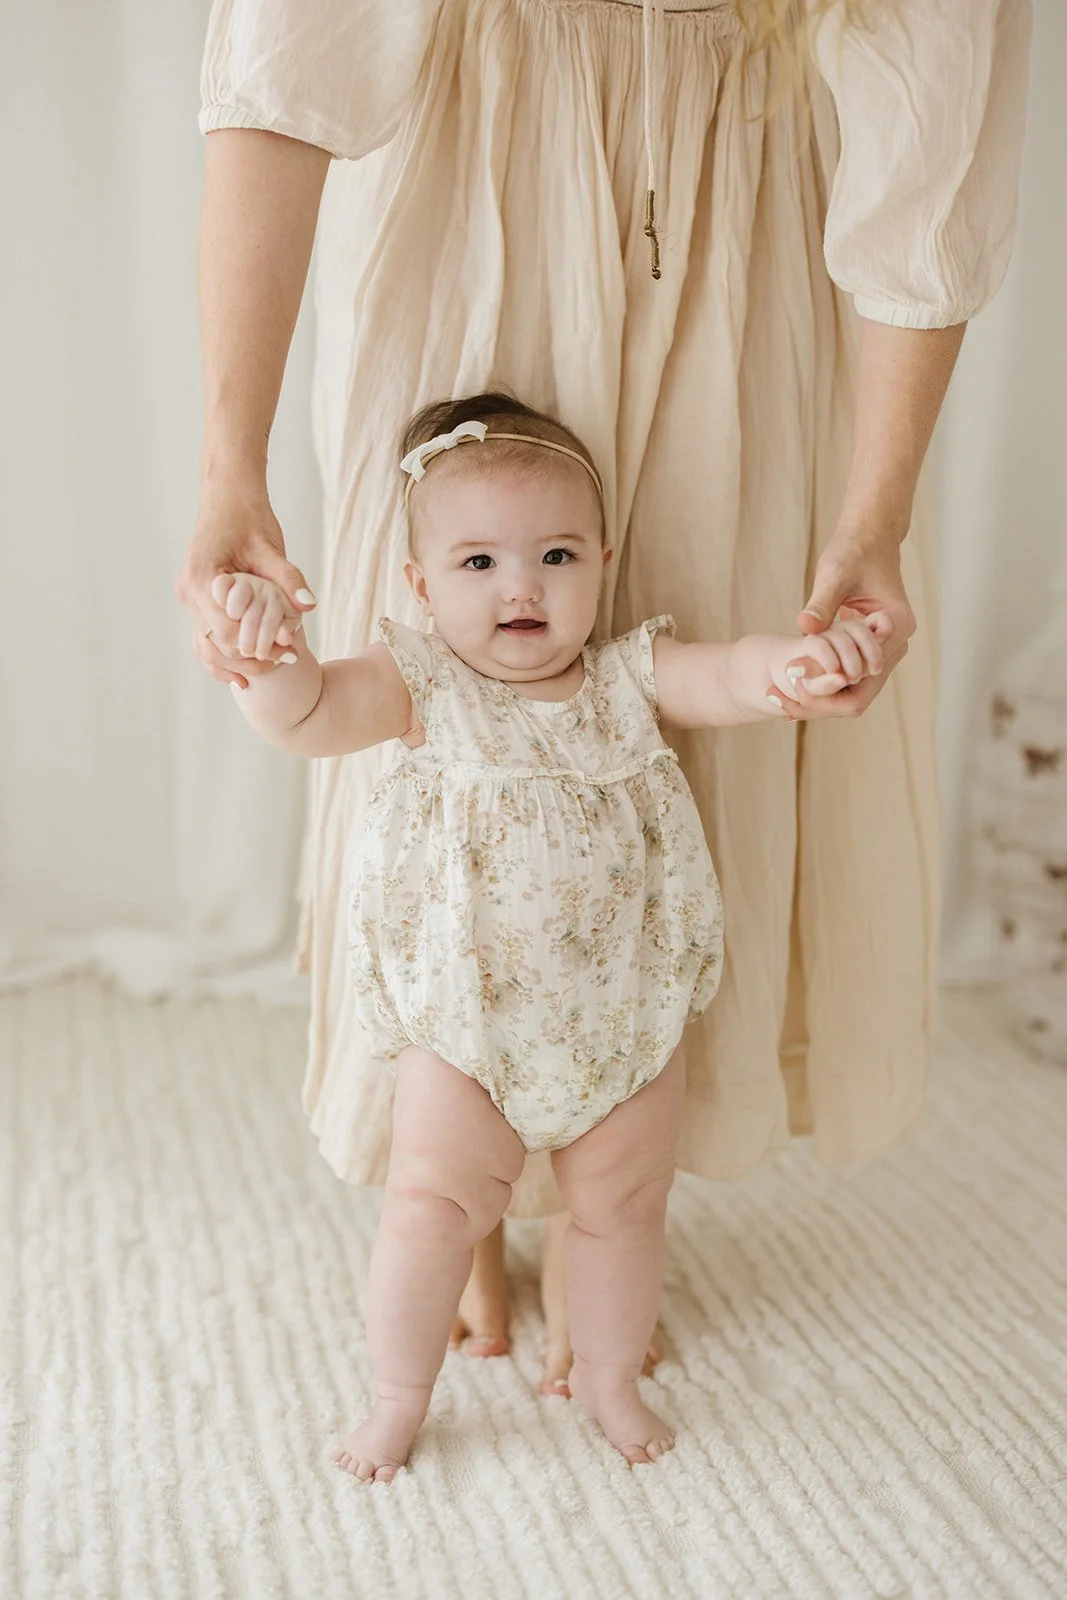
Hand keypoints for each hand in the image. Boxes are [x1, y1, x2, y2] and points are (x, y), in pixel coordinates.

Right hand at [176, 481, 316, 687]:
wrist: (227, 494)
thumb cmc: (248, 516)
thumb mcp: (271, 547)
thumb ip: (288, 579)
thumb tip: (308, 606)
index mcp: (202, 578)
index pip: (228, 631)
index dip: (259, 646)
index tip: (290, 651)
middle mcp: (188, 592)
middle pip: (217, 644)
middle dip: (251, 657)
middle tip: (289, 660)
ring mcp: (188, 597)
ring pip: (205, 646)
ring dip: (235, 662)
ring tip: (270, 668)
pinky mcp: (196, 598)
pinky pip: (204, 636)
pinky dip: (222, 655)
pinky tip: (244, 674)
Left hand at [788, 532, 916, 719]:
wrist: (868, 539)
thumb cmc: (852, 552)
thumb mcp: (833, 577)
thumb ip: (820, 605)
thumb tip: (804, 628)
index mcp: (896, 625)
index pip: (864, 674)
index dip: (828, 683)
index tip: (793, 678)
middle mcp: (898, 641)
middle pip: (863, 690)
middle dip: (824, 698)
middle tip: (781, 701)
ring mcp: (889, 646)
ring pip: (858, 688)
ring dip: (823, 693)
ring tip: (783, 696)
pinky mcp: (875, 646)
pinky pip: (852, 674)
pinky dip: (826, 680)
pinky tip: (795, 685)